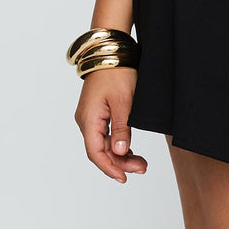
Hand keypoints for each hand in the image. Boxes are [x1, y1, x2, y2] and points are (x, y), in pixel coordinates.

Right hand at [74, 66, 147, 182]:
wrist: (111, 51)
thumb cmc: (117, 72)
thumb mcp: (124, 102)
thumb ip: (121, 128)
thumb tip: (120, 152)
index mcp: (89, 119)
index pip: (96, 153)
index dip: (110, 168)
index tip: (124, 178)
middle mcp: (86, 120)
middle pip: (100, 150)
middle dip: (120, 162)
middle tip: (142, 168)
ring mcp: (90, 116)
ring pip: (104, 143)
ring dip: (120, 153)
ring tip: (141, 162)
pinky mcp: (97, 111)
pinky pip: (105, 133)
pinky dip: (118, 142)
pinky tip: (130, 149)